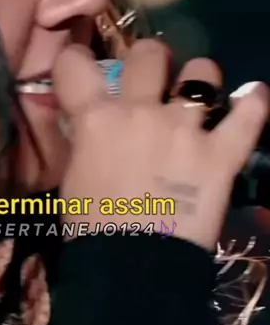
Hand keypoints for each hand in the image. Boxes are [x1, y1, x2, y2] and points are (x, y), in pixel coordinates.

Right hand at [53, 40, 268, 250]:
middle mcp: (140, 111)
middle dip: (151, 60)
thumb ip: (84, 141)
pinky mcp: (221, 154)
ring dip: (200, 80)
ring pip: (202, 73)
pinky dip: (254, 103)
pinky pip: (248, 116)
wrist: (132, 270)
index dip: (77, 60)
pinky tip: (255, 96)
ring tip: (200, 97)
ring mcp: (185, 130)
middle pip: (149, 54)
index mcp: (95, 119)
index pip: (76, 65)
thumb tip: (89, 126)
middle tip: (152, 79)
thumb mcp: (73, 178)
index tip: (83, 67)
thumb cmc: (91, 232)